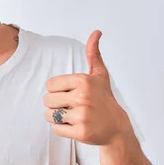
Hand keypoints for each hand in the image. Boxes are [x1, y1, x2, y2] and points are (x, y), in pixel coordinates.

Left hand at [43, 30, 128, 145]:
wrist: (116, 127)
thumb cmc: (104, 99)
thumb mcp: (99, 75)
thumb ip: (93, 54)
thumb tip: (96, 32)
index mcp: (83, 81)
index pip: (50, 85)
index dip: (58, 91)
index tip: (72, 94)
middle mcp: (82, 97)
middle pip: (47, 100)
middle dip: (56, 105)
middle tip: (72, 107)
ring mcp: (82, 115)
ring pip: (49, 115)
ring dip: (57, 117)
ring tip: (74, 116)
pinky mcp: (80, 132)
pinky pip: (56, 129)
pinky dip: (62, 129)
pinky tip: (76, 126)